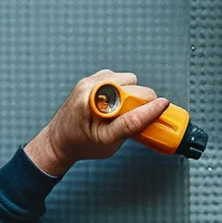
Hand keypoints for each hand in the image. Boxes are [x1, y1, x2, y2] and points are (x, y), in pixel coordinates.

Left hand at [24, 70, 170, 175]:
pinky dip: (122, 90)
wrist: (58, 140)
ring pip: (126, 79)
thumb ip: (130, 126)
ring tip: (121, 112)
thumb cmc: (80, 143)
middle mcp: (90, 87)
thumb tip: (152, 114)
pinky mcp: (91, 79)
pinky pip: (117, 79)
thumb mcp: (108, 142)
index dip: (149, 105)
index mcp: (92, 103)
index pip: (128, 100)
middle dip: (139, 100)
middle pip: (130, 85)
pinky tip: (115, 105)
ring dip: (130, 94)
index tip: (162, 104)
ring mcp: (89, 81)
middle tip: (135, 117)